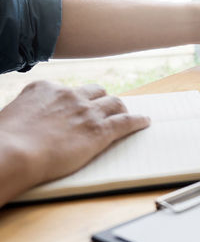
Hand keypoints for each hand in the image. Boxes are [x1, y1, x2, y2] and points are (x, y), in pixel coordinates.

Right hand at [0, 81, 149, 204]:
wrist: (14, 153)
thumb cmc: (6, 141)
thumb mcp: (13, 115)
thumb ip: (29, 113)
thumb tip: (28, 122)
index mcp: (45, 88)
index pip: (67, 90)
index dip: (74, 100)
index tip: (77, 107)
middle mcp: (69, 95)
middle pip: (95, 92)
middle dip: (101, 100)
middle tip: (105, 109)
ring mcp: (87, 111)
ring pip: (114, 103)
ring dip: (121, 109)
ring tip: (126, 114)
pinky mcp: (100, 129)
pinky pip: (126, 121)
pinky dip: (138, 121)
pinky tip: (144, 122)